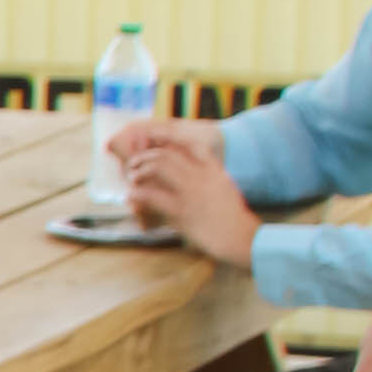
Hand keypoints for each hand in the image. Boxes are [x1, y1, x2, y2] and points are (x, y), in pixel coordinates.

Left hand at [105, 129, 256, 262]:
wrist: (241, 237)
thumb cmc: (232, 218)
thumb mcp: (224, 188)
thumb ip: (209, 176)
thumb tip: (195, 172)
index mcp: (212, 169)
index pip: (187, 142)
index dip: (166, 136)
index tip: (151, 134)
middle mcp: (201, 175)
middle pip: (167, 154)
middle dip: (145, 156)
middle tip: (134, 164)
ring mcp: (191, 191)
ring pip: (158, 168)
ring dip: (140, 171)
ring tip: (132, 178)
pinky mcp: (182, 211)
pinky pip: (153, 196)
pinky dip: (137, 194)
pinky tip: (131, 197)